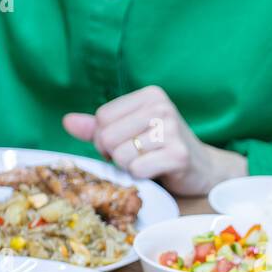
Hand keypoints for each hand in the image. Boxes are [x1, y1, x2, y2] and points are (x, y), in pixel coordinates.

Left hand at [62, 85, 245, 195]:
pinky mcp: (178, 155)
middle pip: (108, 136)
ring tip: (147, 162)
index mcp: (150, 96)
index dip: (104, 137)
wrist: (203, 168)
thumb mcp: (131, 130)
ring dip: (128, 166)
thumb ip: (99, 126)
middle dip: (114, 154)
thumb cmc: (163, 148)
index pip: (103, 117)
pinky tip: (156, 171)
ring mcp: (172, 130)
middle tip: (135, 156)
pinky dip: (141, 176)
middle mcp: (162, 108)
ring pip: (120, 155)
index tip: (124, 143)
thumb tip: (67, 121)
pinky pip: (137, 169)